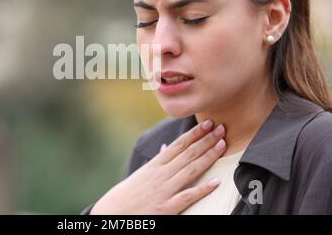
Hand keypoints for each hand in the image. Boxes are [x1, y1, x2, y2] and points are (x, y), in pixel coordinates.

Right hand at [90, 120, 226, 214]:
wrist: (114, 213)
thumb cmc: (128, 194)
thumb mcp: (141, 174)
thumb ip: (157, 161)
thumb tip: (166, 147)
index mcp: (155, 165)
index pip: (178, 145)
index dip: (194, 134)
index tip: (207, 124)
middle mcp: (161, 174)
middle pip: (188, 154)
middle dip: (206, 140)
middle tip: (222, 128)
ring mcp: (165, 190)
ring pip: (191, 170)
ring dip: (208, 156)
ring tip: (222, 145)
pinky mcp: (167, 207)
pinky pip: (188, 196)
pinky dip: (203, 189)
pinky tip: (216, 182)